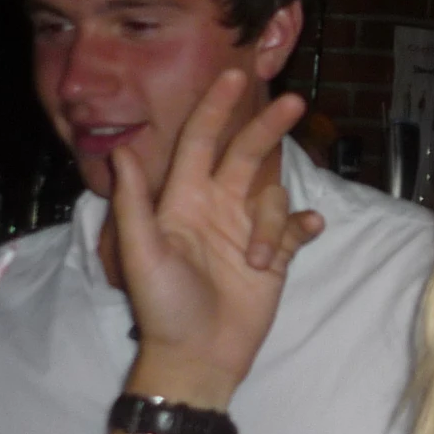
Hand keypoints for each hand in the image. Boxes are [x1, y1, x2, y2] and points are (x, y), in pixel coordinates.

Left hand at [113, 71, 325, 406]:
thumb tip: (122, 150)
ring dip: (272, 221)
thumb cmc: (163, 307)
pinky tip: (310, 229)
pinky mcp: (274, 255)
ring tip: (258, 260)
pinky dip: (304, 227)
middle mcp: (217, 207)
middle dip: (268, 127)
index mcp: (183, 201)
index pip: (202, 142)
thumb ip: (135, 202)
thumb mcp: (142, 253)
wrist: (197, 357)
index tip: (233, 76)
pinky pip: (296, 229)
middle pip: (247, 154)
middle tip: (293, 101)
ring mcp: (247, 231)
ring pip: (273, 196)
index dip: (216, 108)